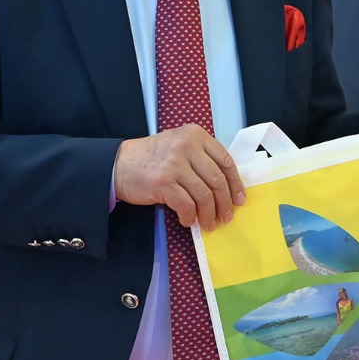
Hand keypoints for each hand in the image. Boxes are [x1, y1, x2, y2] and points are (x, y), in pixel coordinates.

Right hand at [113, 124, 246, 230]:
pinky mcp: (163, 182)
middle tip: (226, 216)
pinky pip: (186, 205)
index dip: (235, 183)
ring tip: (209, 224)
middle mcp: (186, 146)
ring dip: (209, 214)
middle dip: (225, 203)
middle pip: (217, 180)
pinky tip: (188, 221)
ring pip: (204, 195)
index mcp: (195, 135)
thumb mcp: (179, 146)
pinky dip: (190, 217)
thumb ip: (201, 158)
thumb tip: (226, 186)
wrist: (119, 164)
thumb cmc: (152, 158)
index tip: (239, 199)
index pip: (225, 161)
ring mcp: (174, 164)